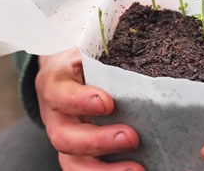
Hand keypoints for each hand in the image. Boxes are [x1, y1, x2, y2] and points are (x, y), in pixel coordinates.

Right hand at [36, 49, 143, 170]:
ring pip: (73, 163)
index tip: (108, 102)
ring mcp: (65, 139)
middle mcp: (55, 116)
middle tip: (131, 137)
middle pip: (64, 137)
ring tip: (137, 169)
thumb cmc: (86, 60)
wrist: (70, 73)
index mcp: (55, 83)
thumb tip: (147, 44)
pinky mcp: (78, 156)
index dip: (80, 101)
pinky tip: (140, 170)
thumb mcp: (91, 51)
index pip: (59, 93)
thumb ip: (108, 55)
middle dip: (97, 142)